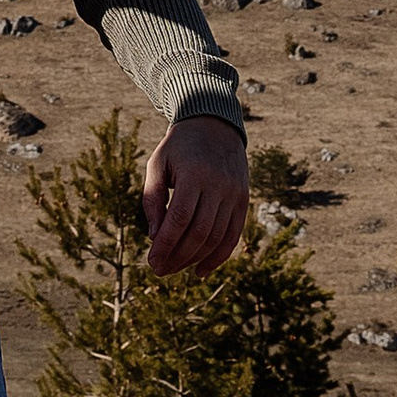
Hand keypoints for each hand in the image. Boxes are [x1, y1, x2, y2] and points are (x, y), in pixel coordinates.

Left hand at [143, 115, 247, 275]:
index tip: (152, 262)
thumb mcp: (158, 164)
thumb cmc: (179, 148)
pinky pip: (233, 236)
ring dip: (194, 259)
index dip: (166, 244)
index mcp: (194, 173)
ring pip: (216, 238)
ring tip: (174, 268)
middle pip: (199, 232)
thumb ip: (153, 198)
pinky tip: (200, 269)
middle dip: (178, 256)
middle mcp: (219, 185)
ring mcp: (235, 194)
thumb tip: (154, 237)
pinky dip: (218, 257)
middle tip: (160, 270)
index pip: (180, 217)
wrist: (213, 125)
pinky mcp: (243, 201)